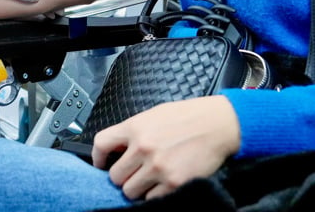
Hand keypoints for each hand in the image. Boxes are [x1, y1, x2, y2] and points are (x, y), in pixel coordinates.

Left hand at [91, 96, 240, 200]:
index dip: (97, 157)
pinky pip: (151, 199)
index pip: (101, 144)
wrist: (217, 124)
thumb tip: (118, 148)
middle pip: (115, 176)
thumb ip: (134, 131)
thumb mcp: (154, 115)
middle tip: (134, 173)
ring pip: (130, 192)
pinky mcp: (174, 183)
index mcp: (135, 127)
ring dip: (138, 189)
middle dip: (123, 177)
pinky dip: (155, 195)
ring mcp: (158, 167)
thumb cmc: (188, 117)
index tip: (100, 164)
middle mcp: (143, 148)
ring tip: (150, 180)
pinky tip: (163, 184)